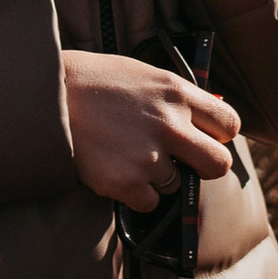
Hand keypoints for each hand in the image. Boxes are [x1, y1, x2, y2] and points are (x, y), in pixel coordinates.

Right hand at [63, 50, 240, 209]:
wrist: (48, 96)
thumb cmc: (96, 82)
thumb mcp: (145, 76)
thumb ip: (179, 98)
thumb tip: (212, 116)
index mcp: (178, 93)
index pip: (229, 124)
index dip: (219, 136)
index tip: (205, 138)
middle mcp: (171, 125)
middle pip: (219, 165)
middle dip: (204, 167)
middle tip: (183, 163)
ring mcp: (150, 156)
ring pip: (176, 184)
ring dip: (157, 177)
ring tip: (127, 154)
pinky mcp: (127, 183)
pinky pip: (149, 202)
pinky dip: (134, 193)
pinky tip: (115, 169)